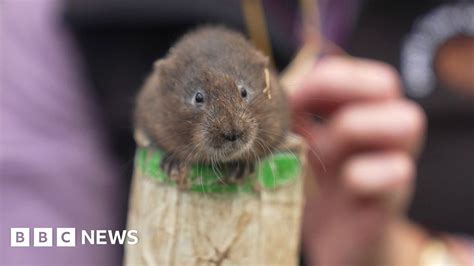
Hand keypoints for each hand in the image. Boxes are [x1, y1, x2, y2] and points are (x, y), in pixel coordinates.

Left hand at [289, 56, 425, 264]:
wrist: (332, 241)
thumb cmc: (311, 186)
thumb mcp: (295, 148)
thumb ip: (287, 121)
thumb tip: (264, 99)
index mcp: (353, 112)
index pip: (349, 71)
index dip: (324, 78)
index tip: (293, 99)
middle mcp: (379, 130)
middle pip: (385, 82)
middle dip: (344, 91)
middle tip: (313, 120)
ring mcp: (390, 162)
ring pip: (407, 119)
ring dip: (356, 127)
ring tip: (326, 153)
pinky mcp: (391, 199)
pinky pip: (398, 171)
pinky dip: (365, 173)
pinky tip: (345, 183)